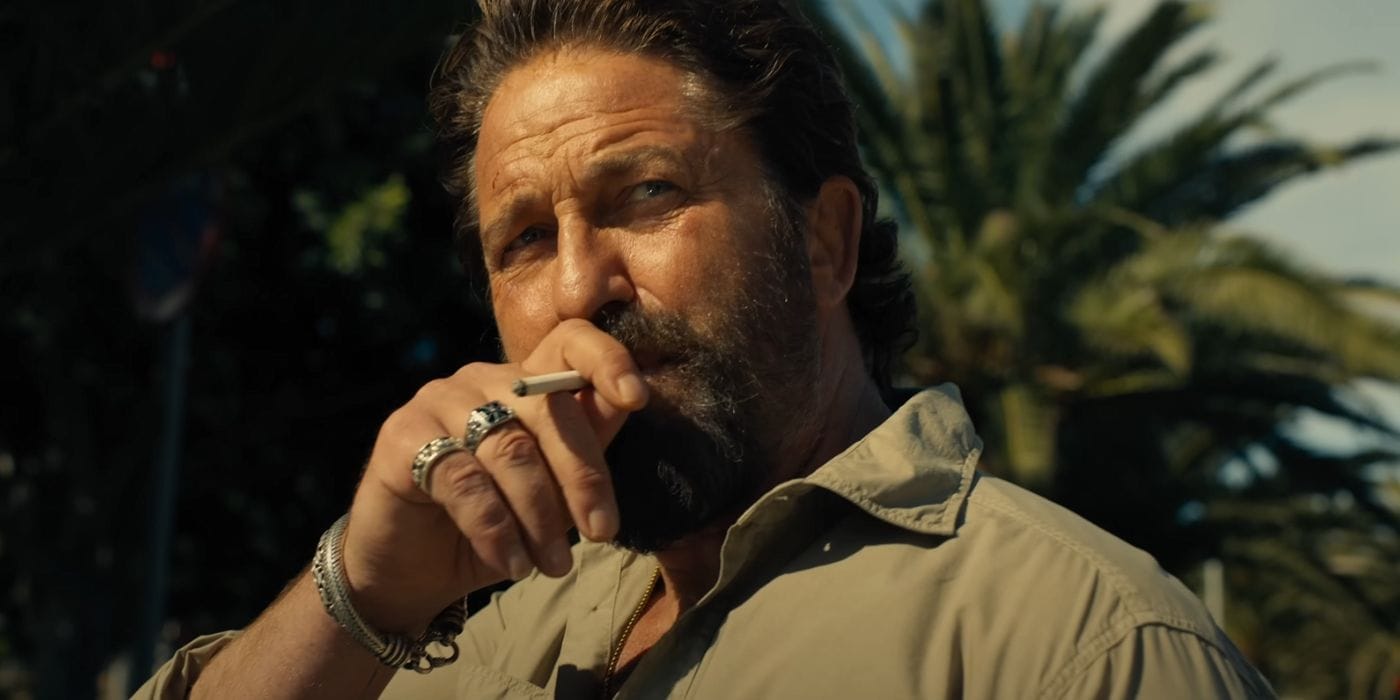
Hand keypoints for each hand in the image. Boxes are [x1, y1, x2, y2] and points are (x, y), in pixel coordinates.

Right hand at [338, 319, 648, 632]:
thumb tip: (628, 405)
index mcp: (526, 382)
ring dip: (539, 516)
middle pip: (548, 406)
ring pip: (509, 449)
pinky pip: (464, 480)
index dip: (607, 360)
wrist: (410, 571)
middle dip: (583, 475)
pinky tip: (512, 565)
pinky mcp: (401, 435)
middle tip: (602, 531)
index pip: (570, 342)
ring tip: (554, 566)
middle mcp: (482, 379)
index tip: (637, 398)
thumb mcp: (552, 495)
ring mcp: (438, 400)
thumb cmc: (494, 528)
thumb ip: (585, 449)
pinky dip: (495, 529)